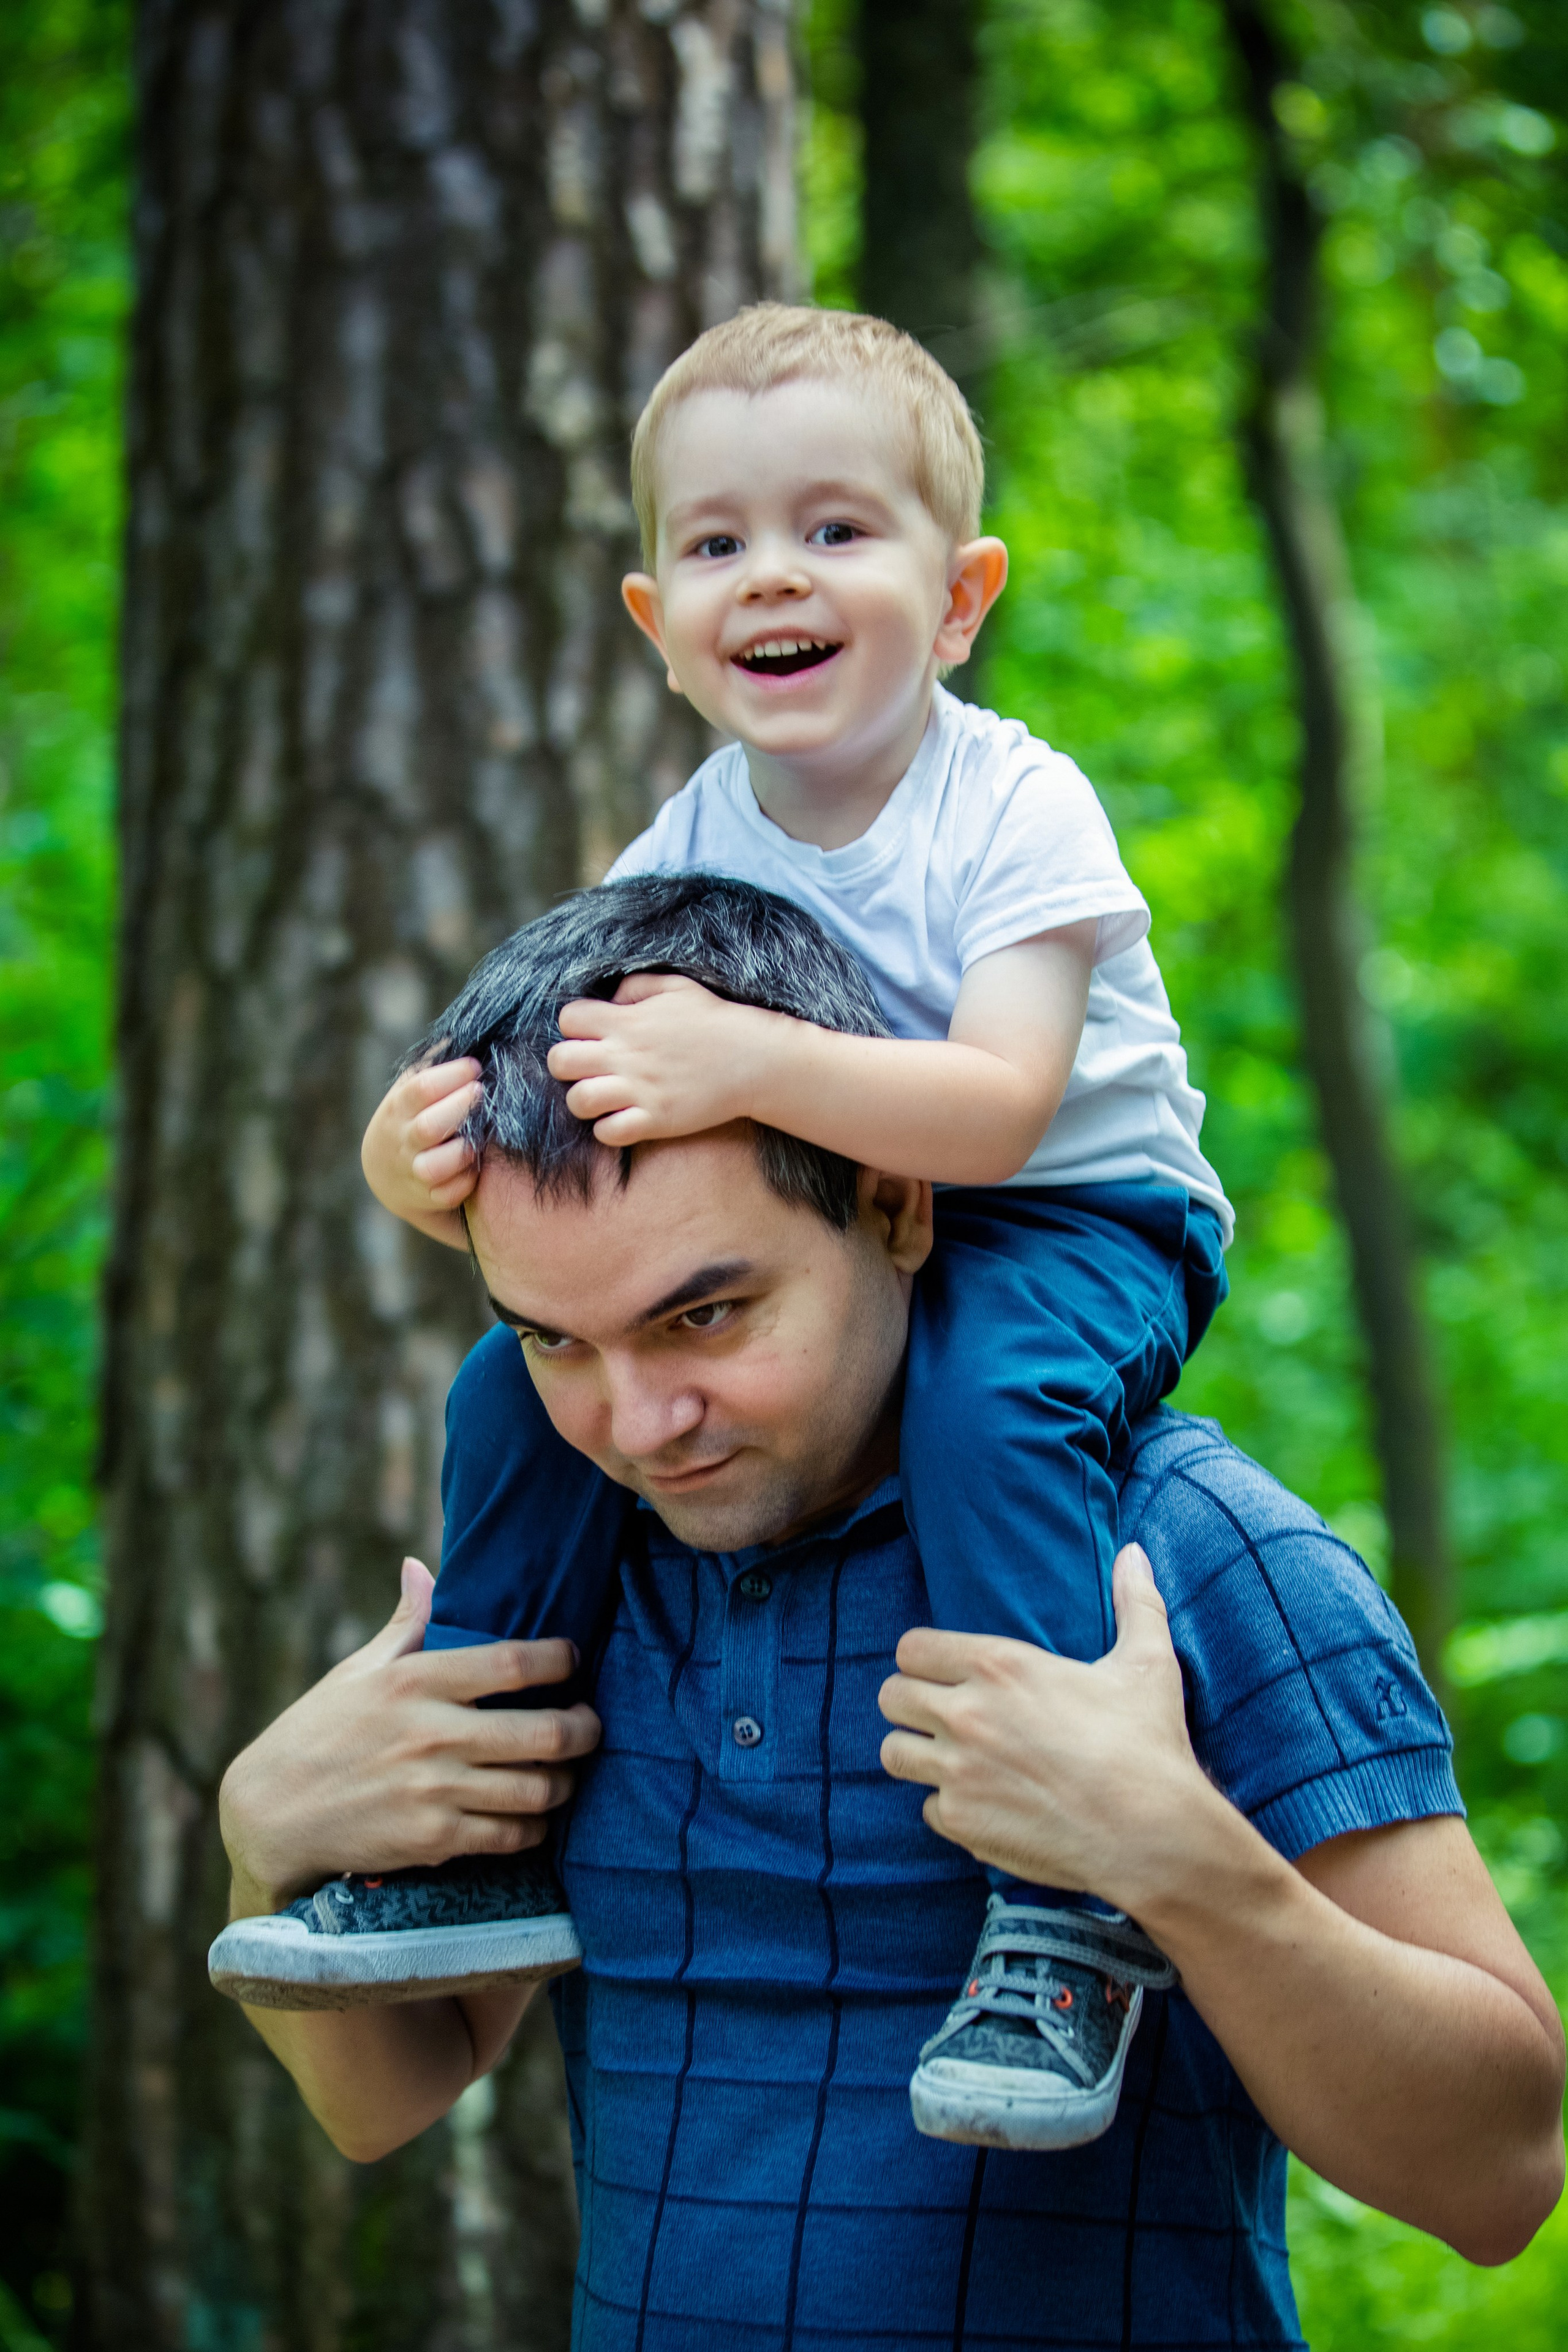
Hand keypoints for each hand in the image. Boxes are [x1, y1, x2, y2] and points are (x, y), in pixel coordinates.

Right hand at [219, 1557, 600, 1915]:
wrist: (269, 1816)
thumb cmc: (316, 1733)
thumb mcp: (356, 1672)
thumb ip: (403, 1624)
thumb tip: (420, 1567)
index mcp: (415, 1682)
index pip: (512, 1662)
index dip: (559, 1659)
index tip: (574, 1659)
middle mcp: (431, 1734)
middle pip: (544, 1732)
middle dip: (584, 1729)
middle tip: (592, 1725)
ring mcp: (434, 1790)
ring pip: (537, 1790)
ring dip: (565, 1783)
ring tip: (567, 1772)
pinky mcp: (433, 1841)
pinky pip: (510, 1836)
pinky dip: (534, 1827)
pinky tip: (533, 1816)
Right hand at [361, 1058, 483, 1219]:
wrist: (387, 1169)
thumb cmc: (412, 1115)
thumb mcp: (413, 1087)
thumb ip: (435, 1063)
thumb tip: (466, 1029)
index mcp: (400, 1107)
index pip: (421, 1088)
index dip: (451, 1076)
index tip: (475, 1067)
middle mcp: (403, 1140)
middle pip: (428, 1127)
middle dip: (460, 1108)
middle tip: (481, 1093)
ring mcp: (414, 1171)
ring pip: (434, 1167)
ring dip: (462, 1151)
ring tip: (481, 1135)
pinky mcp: (428, 1196)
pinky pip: (448, 1194)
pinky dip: (466, 1182)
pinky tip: (478, 1165)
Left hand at [546, 973, 783, 1144]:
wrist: (754, 1059)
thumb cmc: (714, 1021)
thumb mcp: (676, 986)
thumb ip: (635, 986)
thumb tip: (608, 1000)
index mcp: (628, 1019)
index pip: (569, 1019)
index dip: (574, 1027)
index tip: (592, 1035)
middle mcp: (627, 1055)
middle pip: (560, 1061)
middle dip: (565, 1066)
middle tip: (589, 1069)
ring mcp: (640, 1090)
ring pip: (578, 1100)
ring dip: (584, 1100)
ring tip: (603, 1098)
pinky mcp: (656, 1120)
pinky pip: (607, 1133)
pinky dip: (608, 1129)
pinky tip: (622, 1119)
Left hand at [877, 1544, 1224, 1916]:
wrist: (1154, 1834)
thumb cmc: (1148, 1745)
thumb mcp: (1147, 1663)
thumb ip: (1135, 1602)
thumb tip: (1134, 1553)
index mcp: (999, 1666)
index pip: (911, 1648)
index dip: (925, 1661)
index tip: (946, 1674)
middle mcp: (967, 1714)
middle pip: (890, 1697)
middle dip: (912, 1705)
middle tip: (945, 1717)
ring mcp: (958, 1772)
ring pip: (893, 1754)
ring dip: (919, 1755)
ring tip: (955, 1759)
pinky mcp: (963, 1823)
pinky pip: (927, 1809)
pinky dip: (951, 1809)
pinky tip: (986, 1805)